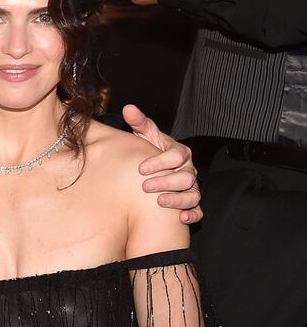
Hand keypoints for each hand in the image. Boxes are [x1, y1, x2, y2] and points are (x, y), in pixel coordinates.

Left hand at [123, 104, 201, 223]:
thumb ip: (139, 122)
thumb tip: (128, 108)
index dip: (160, 162)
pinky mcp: (191, 202)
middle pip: (185, 176)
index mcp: (179, 152)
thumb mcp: (146, 135)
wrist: (156, 167)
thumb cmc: (151, 150)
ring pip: (193, 194)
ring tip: (160, 202)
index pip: (176, 155)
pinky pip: (198, 209)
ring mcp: (191, 187)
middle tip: (145, 186)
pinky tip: (181, 218)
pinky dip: (192, 214)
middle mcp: (188, 170)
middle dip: (166, 182)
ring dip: (178, 199)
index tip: (141, 168)